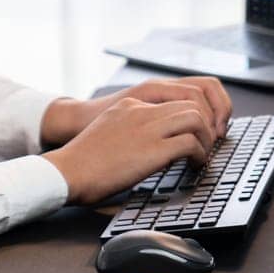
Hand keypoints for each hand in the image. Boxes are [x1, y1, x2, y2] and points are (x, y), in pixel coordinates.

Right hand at [43, 99, 216, 205]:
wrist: (66, 173)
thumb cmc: (84, 162)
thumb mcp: (110, 132)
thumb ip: (133, 130)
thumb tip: (156, 145)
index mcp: (131, 106)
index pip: (174, 99)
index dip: (192, 115)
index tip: (196, 132)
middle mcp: (141, 111)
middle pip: (191, 103)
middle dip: (206, 123)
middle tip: (207, 142)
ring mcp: (147, 129)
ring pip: (196, 118)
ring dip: (206, 137)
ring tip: (202, 154)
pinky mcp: (152, 149)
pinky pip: (190, 144)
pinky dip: (199, 155)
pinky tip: (194, 165)